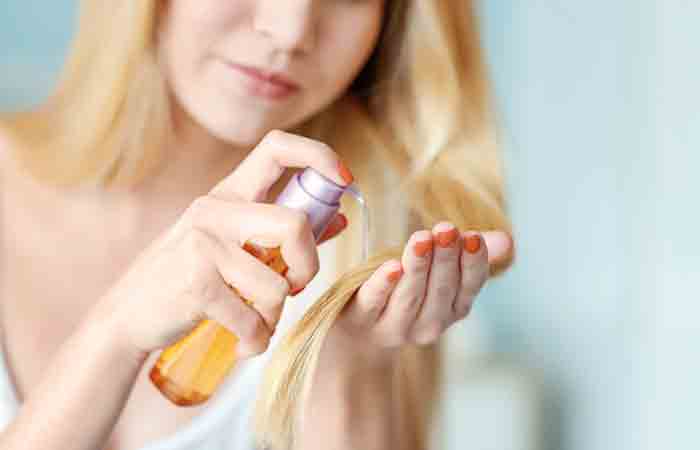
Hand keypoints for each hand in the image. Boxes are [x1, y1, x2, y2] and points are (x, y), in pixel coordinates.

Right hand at [90, 130, 352, 358]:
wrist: (129, 314)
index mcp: (229, 194)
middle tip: (294, 287)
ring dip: (275, 316)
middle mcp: (215, 210)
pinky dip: (256, 339)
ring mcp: (202, 243)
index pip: (277, 148)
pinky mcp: (195, 282)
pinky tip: (245, 342)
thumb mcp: (235, 245)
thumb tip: (340, 217)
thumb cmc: (190, 278)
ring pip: (278, 285)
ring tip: (257, 323)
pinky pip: (253, 318)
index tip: (345, 182)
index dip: (319, 156)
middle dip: (308, 267)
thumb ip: (284, 233)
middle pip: (296, 225)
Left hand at [323, 222, 513, 367]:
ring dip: (418, 266)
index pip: (470, 285)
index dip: (473, 262)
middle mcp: (429, 323)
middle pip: (441, 289)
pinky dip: (384, 284)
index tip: (474, 237)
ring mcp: (395, 326)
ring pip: (410, 296)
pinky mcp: (362, 318)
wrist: (358, 339)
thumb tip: (507, 239)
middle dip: (445, 258)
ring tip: (422, 239)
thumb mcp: (439, 275)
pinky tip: (391, 266)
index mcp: (452, 308)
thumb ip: (468, 255)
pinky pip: (375, 301)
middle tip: (447, 229)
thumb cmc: (405, 295)